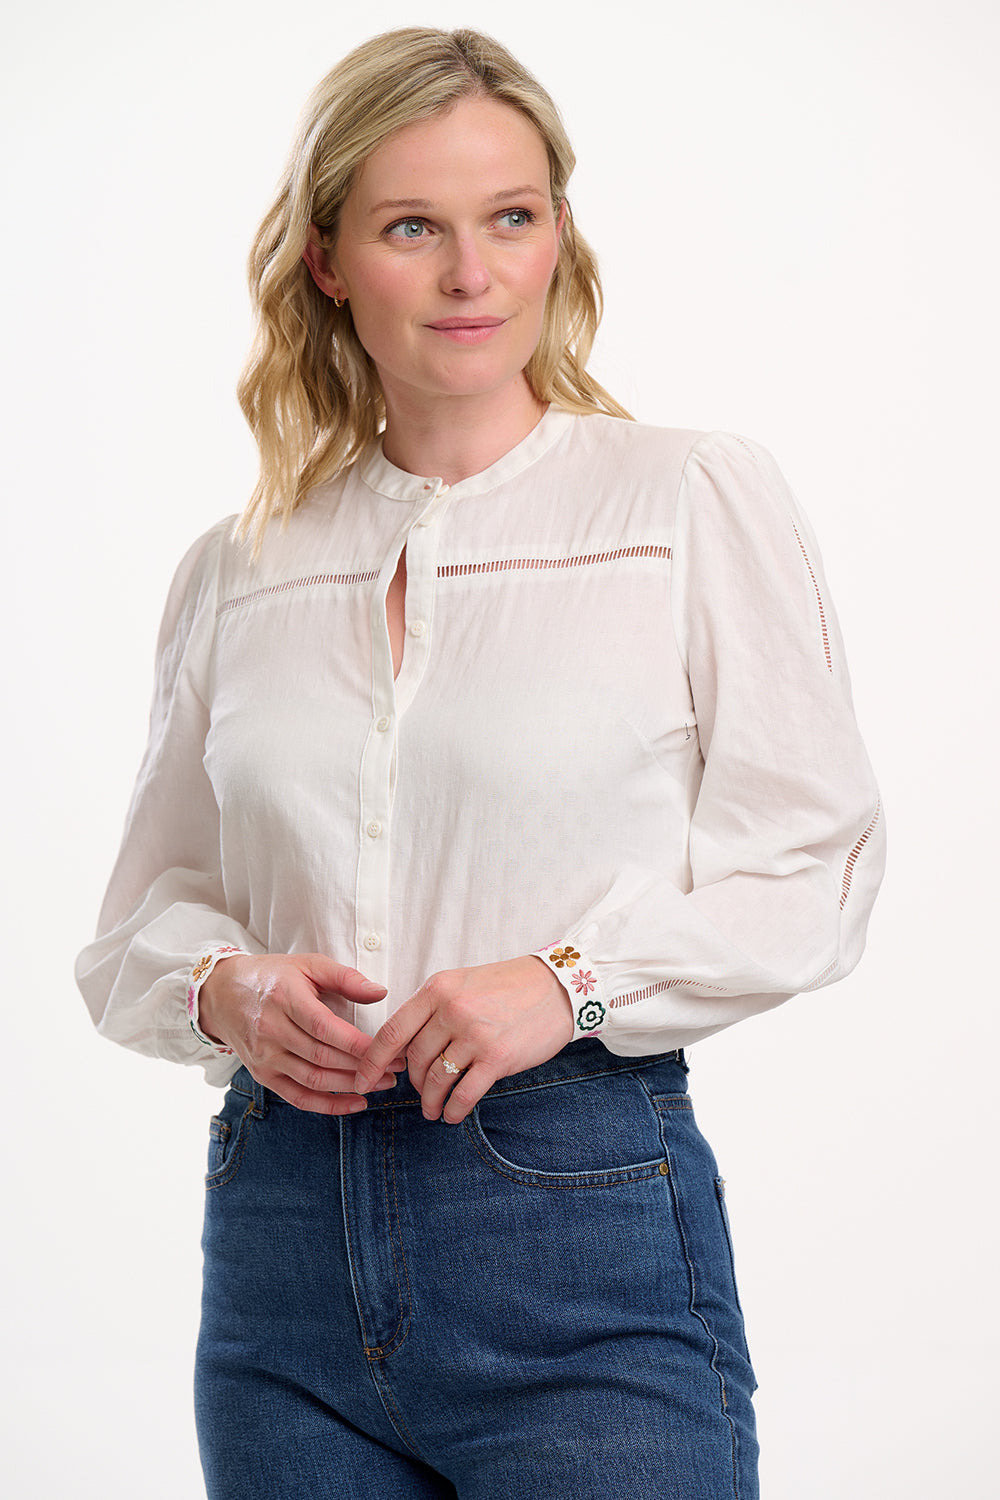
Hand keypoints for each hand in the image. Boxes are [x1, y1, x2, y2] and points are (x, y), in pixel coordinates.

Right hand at [198, 953, 403, 1113]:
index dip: (359, 1044)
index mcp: (285, 998)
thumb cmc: (273, 976)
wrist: (223, 994)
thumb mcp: (308, 964)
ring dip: (351, 1087)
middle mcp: (271, 1030)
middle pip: (322, 1057)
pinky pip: (297, 1097)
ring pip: (313, 1079)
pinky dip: (328, 1106)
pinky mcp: (262, 1075)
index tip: (391, 1049)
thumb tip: (381, 992)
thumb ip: (345, 977)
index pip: (325, 1028)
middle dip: (363, 1067)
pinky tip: (356, 1103)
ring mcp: (265, 1056)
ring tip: (382, 1084)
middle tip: (395, 1068)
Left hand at [354, 956, 573, 1123]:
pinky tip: (453, 1114)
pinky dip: (454, 1109)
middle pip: (414, 1060)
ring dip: (430, 1101)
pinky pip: (464, 1094)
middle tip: (419, 1091)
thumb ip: (431, 1009)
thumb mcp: (461, 983)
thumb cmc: (508, 986)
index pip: (392, 1031)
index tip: (363, 1079)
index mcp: (438, 989)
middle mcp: (452, 1011)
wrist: (558, 987)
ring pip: (436, 1080)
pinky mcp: (498, 1058)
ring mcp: (475, 1035)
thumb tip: (403, 1045)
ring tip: (433, 1110)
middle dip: (411, 1082)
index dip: (372, 1061)